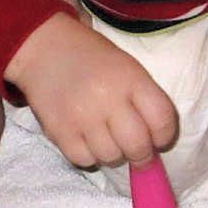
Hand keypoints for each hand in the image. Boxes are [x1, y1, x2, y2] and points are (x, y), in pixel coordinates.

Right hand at [4, 13, 177, 168]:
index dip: (165, 136)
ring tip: (107, 138)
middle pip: (137, 146)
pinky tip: (87, 140)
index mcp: (131, 78)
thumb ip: (144, 100)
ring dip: (114, 154)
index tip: (159, 139)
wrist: (43, 48)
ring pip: (111, 157)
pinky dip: (89, 156)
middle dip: (142, 155)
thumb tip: (155, 143)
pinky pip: (84, 160)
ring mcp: (82, 117)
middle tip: (137, 153)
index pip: (162, 120)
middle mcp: (108, 98)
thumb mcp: (127, 67)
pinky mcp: (59, 131)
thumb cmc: (92, 58)